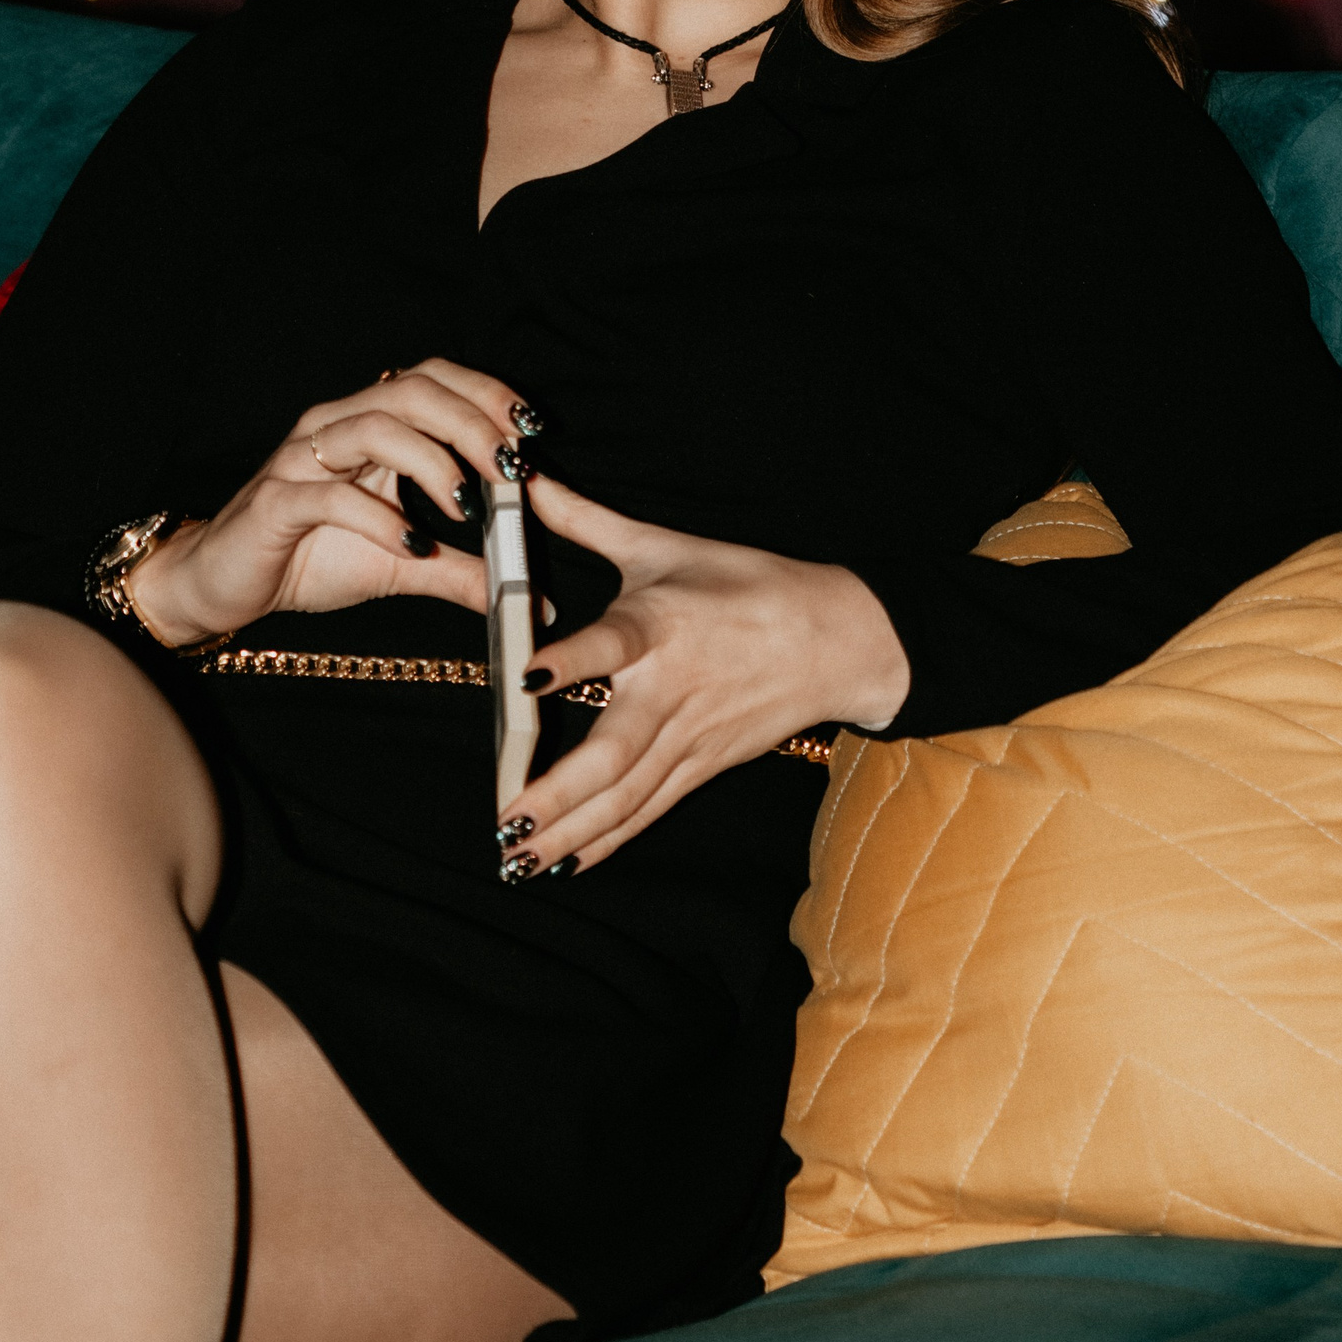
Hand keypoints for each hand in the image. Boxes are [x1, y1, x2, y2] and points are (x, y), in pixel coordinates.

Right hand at [127, 358, 535, 645]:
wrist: (222, 584)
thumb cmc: (308, 557)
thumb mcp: (401, 564)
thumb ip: (462, 572)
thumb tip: (532, 603)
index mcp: (368, 425)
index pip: (431, 379)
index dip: (484, 393)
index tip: (530, 429)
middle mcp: (335, 427)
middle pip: (411, 393)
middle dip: (470, 424)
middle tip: (510, 468)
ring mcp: (301, 461)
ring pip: (374, 429)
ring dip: (432, 463)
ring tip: (465, 506)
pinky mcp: (275, 503)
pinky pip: (331, 496)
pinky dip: (379, 518)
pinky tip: (412, 544)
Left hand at [498, 477, 909, 876]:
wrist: (836, 638)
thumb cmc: (746, 583)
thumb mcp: (664, 544)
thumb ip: (586, 519)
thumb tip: (524, 480)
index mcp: (660, 625)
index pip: (610, 645)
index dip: (568, 661)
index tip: (525, 680)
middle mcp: (671, 689)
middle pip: (613, 752)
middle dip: (557, 792)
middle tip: (506, 818)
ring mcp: (690, 737)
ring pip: (625, 796)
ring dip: (570, 831)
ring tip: (517, 859)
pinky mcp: (703, 765)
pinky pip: (649, 810)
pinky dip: (608, 840)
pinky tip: (566, 861)